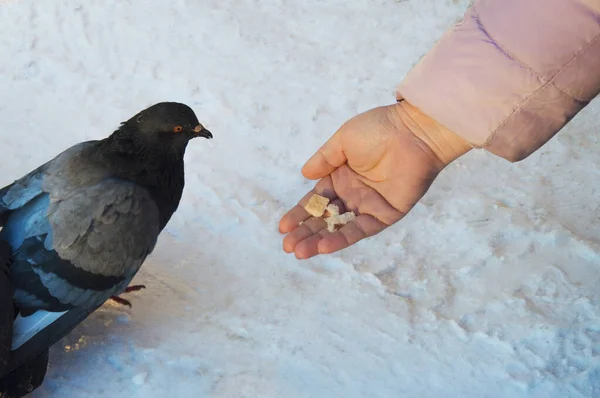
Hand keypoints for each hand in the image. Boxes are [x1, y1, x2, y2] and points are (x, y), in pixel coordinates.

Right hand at [279, 100, 470, 258]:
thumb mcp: (343, 140)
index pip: (315, 201)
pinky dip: (342, 238)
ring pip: (339, 227)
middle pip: (324, 218)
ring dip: (319, 240)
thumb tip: (305, 174)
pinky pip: (361, 229)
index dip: (299, 214)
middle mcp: (352, 194)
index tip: (283, 227)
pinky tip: (324, 246)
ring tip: (299, 252)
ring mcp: (368, 206)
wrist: (414, 132)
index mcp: (340, 176)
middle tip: (287, 247)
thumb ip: (324, 159)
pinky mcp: (385, 215)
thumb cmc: (379, 129)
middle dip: (305, 232)